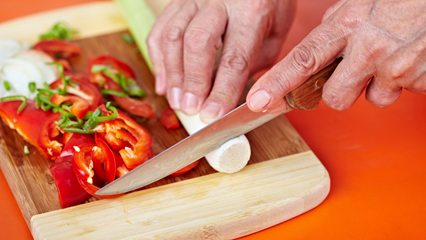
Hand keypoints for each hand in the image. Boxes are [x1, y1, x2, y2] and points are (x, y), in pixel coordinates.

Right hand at [147, 0, 294, 122]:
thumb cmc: (270, 6)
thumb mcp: (275, 34)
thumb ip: (255, 63)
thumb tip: (231, 100)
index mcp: (252, 11)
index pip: (235, 57)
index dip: (222, 90)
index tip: (212, 115)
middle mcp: (221, 0)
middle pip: (197, 43)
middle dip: (192, 82)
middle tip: (190, 109)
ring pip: (173, 35)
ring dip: (172, 74)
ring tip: (176, 102)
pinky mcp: (179, 0)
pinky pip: (160, 29)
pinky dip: (158, 60)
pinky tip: (164, 84)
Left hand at [247, 0, 425, 111]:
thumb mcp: (358, 4)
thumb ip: (334, 27)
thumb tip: (316, 49)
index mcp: (345, 25)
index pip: (301, 60)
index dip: (277, 84)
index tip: (258, 101)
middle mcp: (366, 48)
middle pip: (333, 96)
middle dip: (337, 92)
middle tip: (353, 71)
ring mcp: (391, 66)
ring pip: (367, 99)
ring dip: (372, 87)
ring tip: (385, 60)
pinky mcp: (414, 79)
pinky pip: (396, 95)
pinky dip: (398, 83)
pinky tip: (404, 61)